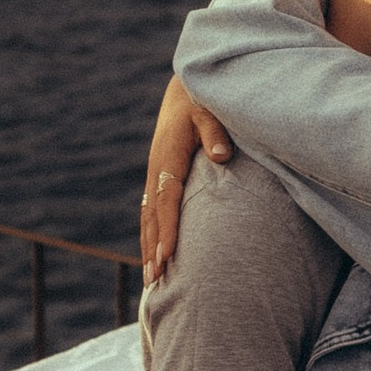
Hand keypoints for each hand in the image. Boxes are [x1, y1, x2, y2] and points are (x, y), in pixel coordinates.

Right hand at [142, 77, 230, 285]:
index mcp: (168, 155)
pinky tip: (156, 255)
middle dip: (152, 248)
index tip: (168, 255)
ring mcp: (156, 174)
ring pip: (148, 217)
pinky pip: (152, 211)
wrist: (186, 89)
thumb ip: (216, 131)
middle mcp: (157, 168)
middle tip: (154, 281)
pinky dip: (152, 235)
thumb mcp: (210, 110)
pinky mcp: (160, 177)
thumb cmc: (203, 100)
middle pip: (151, 215)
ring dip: (148, 247)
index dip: (167, 227)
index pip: (166, 198)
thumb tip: (221, 155)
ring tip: (150, 280)